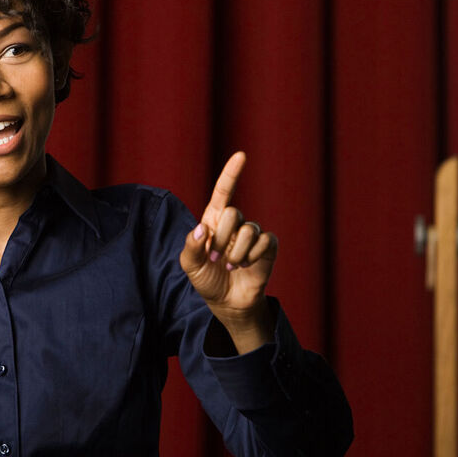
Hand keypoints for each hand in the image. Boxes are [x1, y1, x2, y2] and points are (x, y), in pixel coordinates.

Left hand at [179, 151, 277, 352]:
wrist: (227, 301)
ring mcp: (252, 233)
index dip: (232, 173)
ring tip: (231, 265)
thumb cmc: (206, 279)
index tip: (241, 155)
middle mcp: (235, 223)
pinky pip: (265, 241)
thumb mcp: (190, 266)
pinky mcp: (268, 246)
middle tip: (216, 258)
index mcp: (214, 221)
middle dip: (222, 239)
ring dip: (236, 253)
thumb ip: (191, 247)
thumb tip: (201, 229)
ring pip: (249, 230)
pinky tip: (247, 265)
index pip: (224, 192)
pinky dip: (253, 256)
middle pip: (233, 214)